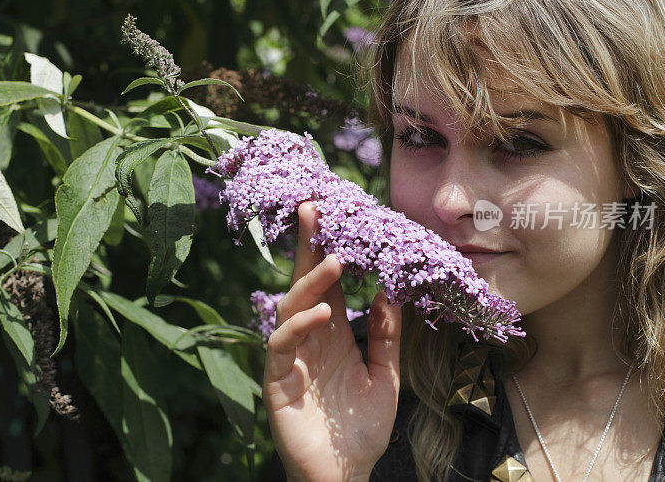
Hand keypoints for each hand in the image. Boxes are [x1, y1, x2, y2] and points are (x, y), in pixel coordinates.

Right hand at [262, 201, 402, 481]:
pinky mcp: (278, 380)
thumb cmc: (363, 427)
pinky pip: (283, 344)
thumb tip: (387, 290)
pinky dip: (300, 325)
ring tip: (334, 261)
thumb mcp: (386, 375)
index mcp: (332, 332)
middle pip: (303, 282)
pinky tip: (323, 315)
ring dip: (311, 283)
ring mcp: (290, 357)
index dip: (325, 248)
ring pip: (291, 307)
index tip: (332, 212)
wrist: (346, 473)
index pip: (325, 282)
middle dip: (306, 245)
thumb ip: (386, 335)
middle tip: (314, 208)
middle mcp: (308, 337)